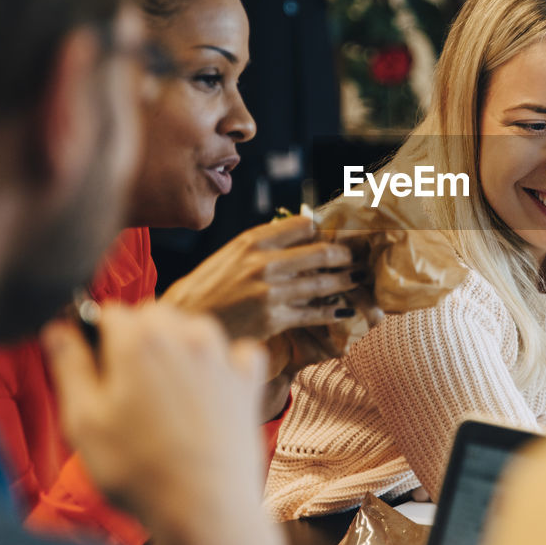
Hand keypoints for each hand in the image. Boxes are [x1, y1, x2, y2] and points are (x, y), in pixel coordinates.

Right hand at [43, 304, 285, 544]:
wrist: (205, 507)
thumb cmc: (137, 470)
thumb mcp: (83, 421)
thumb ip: (69, 367)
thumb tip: (58, 329)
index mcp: (138, 341)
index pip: (110, 312)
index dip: (97, 336)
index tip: (94, 364)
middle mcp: (184, 336)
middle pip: (154, 315)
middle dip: (138, 338)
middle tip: (127, 387)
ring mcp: (222, 356)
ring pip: (194, 328)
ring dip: (179, 347)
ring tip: (165, 394)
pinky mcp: (247, 380)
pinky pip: (237, 352)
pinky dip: (224, 363)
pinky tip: (209, 392)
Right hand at [161, 215, 362, 340]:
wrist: (187, 319)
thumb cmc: (211, 285)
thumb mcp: (232, 254)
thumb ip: (264, 244)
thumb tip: (303, 232)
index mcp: (253, 241)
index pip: (302, 225)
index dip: (324, 229)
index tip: (338, 234)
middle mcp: (263, 263)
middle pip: (320, 252)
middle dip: (344, 255)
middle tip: (358, 257)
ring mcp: (269, 291)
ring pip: (321, 283)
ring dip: (345, 281)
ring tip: (358, 279)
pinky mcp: (273, 318)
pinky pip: (312, 313)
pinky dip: (331, 312)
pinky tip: (343, 310)